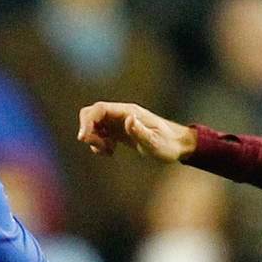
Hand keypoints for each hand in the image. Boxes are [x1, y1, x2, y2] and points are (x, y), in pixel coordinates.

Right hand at [78, 102, 197, 162]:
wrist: (178, 145)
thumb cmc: (169, 144)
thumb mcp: (156, 142)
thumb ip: (141, 131)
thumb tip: (128, 119)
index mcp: (129, 112)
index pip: (99, 109)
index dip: (87, 121)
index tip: (83, 139)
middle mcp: (122, 114)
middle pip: (92, 114)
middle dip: (88, 130)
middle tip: (98, 148)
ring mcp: (120, 121)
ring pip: (94, 124)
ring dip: (94, 139)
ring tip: (109, 151)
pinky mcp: (120, 131)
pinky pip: (100, 132)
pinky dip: (99, 143)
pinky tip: (111, 152)